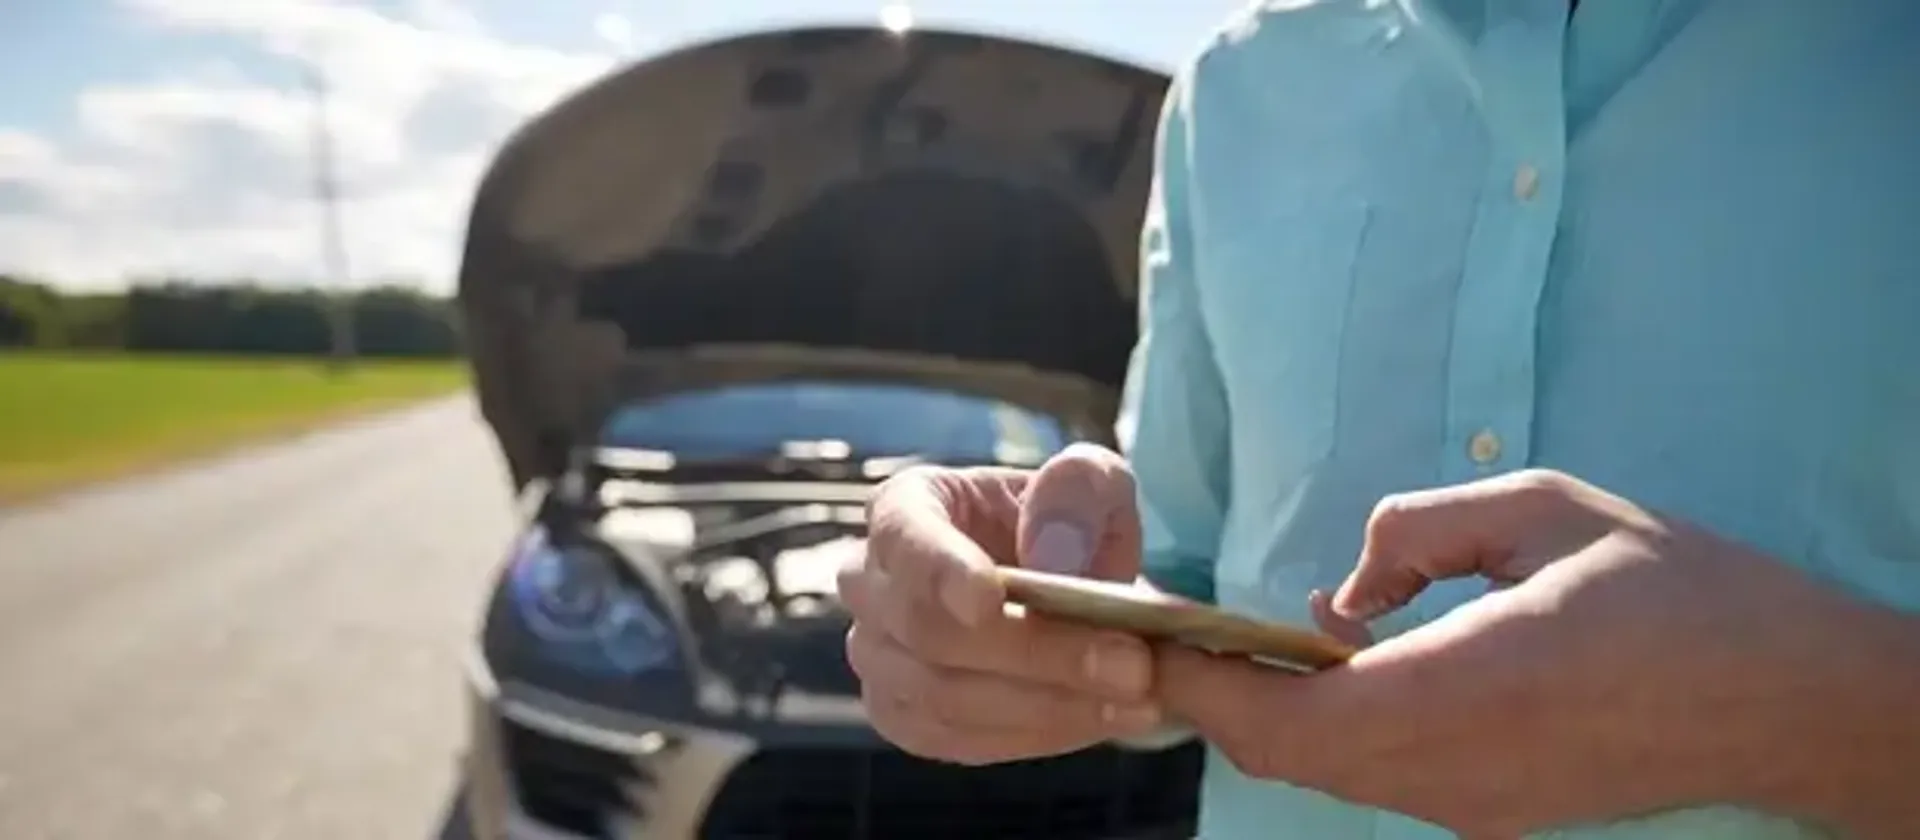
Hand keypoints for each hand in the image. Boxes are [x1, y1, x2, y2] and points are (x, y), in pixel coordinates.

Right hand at [838, 444, 1165, 764]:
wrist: (1062, 589)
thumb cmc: (1065, 528)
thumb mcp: (1092, 485)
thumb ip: (1080, 490)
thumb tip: (1052, 549)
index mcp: (904, 508)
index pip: (904, 538)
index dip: (940, 570)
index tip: (989, 600)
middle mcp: (870, 584)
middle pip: (931, 632)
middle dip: (1036, 653)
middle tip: (1132, 663)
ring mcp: (878, 657)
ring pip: (945, 697)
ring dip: (1048, 704)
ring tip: (1137, 699)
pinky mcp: (902, 717)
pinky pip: (958, 740)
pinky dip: (1035, 734)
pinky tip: (1099, 720)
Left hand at [1153, 468, 1871, 836]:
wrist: (1785, 698)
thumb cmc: (1676, 588)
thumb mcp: (1544, 510)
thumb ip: (1418, 531)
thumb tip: (1340, 591)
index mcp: (1472, 686)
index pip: (1291, 717)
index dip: (1204, 683)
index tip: (1150, 634)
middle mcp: (1461, 767)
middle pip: (1290, 759)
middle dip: (1218, 700)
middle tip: (1178, 633)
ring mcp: (1477, 806)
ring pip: (1328, 777)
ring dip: (1272, 719)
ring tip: (1242, 645)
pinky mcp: (1495, 815)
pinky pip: (1377, 781)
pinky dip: (1330, 734)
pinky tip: (1337, 672)